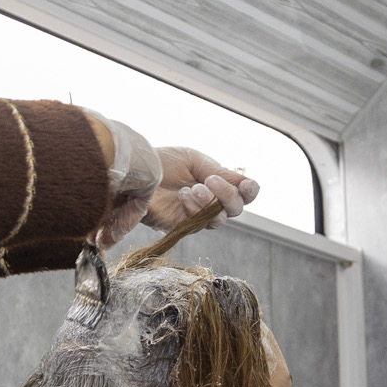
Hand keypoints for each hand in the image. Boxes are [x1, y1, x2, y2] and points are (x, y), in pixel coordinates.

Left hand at [90, 132, 256, 247]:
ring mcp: (198, 215)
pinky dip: (195, 209)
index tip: (246, 184)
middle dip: (228, 195)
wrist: (137, 170)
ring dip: (209, 202)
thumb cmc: (163, 162)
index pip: (244, 193)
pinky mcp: (182, 226)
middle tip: (211, 181)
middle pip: (236, 208)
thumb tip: (244, 181)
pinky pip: (199, 224)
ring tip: (192, 188)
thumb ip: (219, 171)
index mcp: (218, 183)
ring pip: (220, 219)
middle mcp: (211, 202)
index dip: (250, 190)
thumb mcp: (194, 160)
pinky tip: (182, 195)